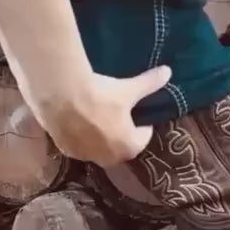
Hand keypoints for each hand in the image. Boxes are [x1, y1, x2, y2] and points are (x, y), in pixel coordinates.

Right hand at [35, 66, 171, 166]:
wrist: (61, 95)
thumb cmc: (102, 95)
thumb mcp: (129, 89)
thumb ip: (150, 83)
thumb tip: (168, 72)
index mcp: (129, 147)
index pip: (143, 138)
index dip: (141, 123)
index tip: (136, 112)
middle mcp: (108, 158)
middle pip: (120, 146)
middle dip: (120, 133)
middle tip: (116, 112)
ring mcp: (85, 156)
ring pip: (98, 147)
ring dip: (99, 136)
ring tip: (94, 113)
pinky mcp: (65, 150)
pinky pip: (78, 144)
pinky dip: (80, 135)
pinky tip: (76, 117)